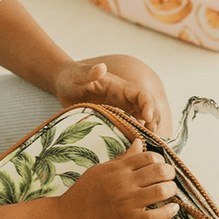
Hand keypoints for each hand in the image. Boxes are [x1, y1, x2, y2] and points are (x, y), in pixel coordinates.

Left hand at [54, 54, 172, 136]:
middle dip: (154, 121)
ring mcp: (121, 111)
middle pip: (148, 109)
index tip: (147, 118)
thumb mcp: (79, 74)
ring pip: (142, 121)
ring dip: (147, 132)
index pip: (142, 95)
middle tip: (151, 137)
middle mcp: (125, 100)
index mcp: (120, 87)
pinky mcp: (115, 121)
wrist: (64, 85)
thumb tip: (101, 67)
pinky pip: (129, 129)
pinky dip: (134, 138)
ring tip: (147, 146)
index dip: (148, 105)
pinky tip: (132, 151)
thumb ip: (89, 72)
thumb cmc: (71, 77)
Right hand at [54, 139, 178, 218]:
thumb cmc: (82, 194)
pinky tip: (172, 209)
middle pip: (160, 171)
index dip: (160, 160)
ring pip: (163, 191)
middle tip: (168, 179)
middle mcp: (124, 183)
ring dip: (171, 190)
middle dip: (170, 174)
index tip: (159, 167)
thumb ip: (122, 158)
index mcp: (117, 168)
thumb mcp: (99, 170)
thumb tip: (139, 142)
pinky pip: (157, 215)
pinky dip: (169, 211)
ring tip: (169, 193)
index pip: (149, 156)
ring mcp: (128, 202)